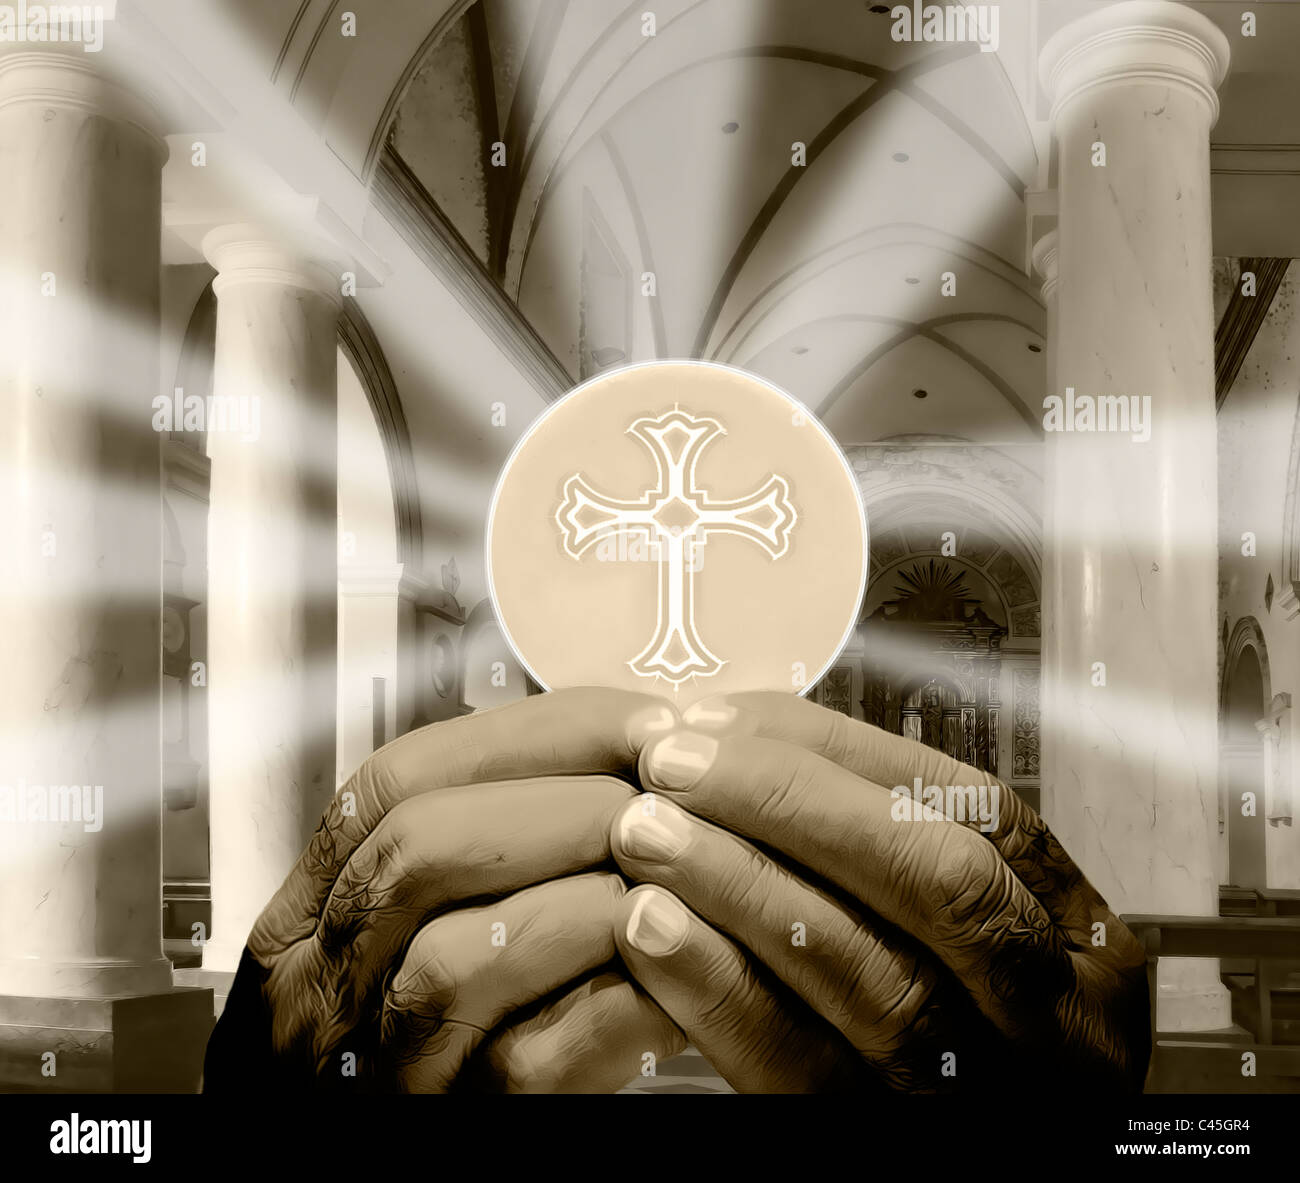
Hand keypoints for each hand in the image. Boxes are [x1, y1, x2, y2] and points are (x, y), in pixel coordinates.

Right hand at [203, 688, 686, 1090]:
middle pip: (420, 850)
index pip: (402, 779)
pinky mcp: (453, 1129)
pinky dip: (613, 1007)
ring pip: (458, 959)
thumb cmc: (446, 1015)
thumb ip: (495, 832)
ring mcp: (376, 1063)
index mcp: (312, 910)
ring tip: (675, 874)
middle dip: (568, 804)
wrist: (392, 1138)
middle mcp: (319, 984)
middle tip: (672, 795)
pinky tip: (677, 975)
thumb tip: (634, 742)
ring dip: (587, 899)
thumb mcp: (428, 908)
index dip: (533, 736)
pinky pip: (524, 1066)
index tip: (644, 722)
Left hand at [609, 692, 1149, 1092]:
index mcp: (1083, 944)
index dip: (843, 754)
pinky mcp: (882, 1142)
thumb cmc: (955, 1026)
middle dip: (793, 801)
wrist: (956, 1168)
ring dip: (743, 884)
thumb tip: (750, 741)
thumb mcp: (976, 941)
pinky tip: (650, 929)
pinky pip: (804, 1068)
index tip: (728, 719)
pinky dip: (721, 990)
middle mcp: (1053, 1021)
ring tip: (646, 830)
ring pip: (871, 974)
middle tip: (672, 762)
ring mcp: (982, 1093)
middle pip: (937, 882)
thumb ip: (894, 850)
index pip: (975, 807)